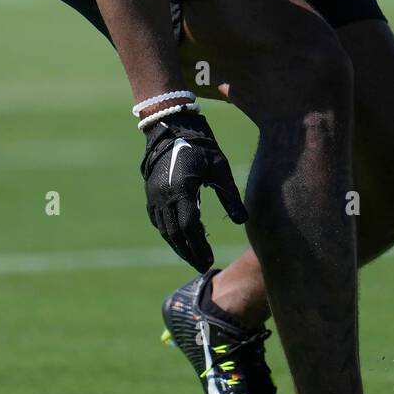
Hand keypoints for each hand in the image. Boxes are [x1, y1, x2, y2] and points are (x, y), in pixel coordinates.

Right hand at [140, 110, 246, 269]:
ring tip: (192, 257)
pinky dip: (168, 233)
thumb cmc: (201, 146)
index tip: (208, 260)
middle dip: (188, 252)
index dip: (199, 246)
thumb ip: (230, 195)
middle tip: (201, 266)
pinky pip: (158, 220)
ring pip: (164, 229)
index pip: (190, 227)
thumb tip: (243, 221)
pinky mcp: (150, 193)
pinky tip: (178, 240)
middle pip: (175, 234)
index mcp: (182, 190)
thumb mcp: (219, 168)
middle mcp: (164, 197)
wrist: (172, 127)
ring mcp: (154, 196)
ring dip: (178, 245)